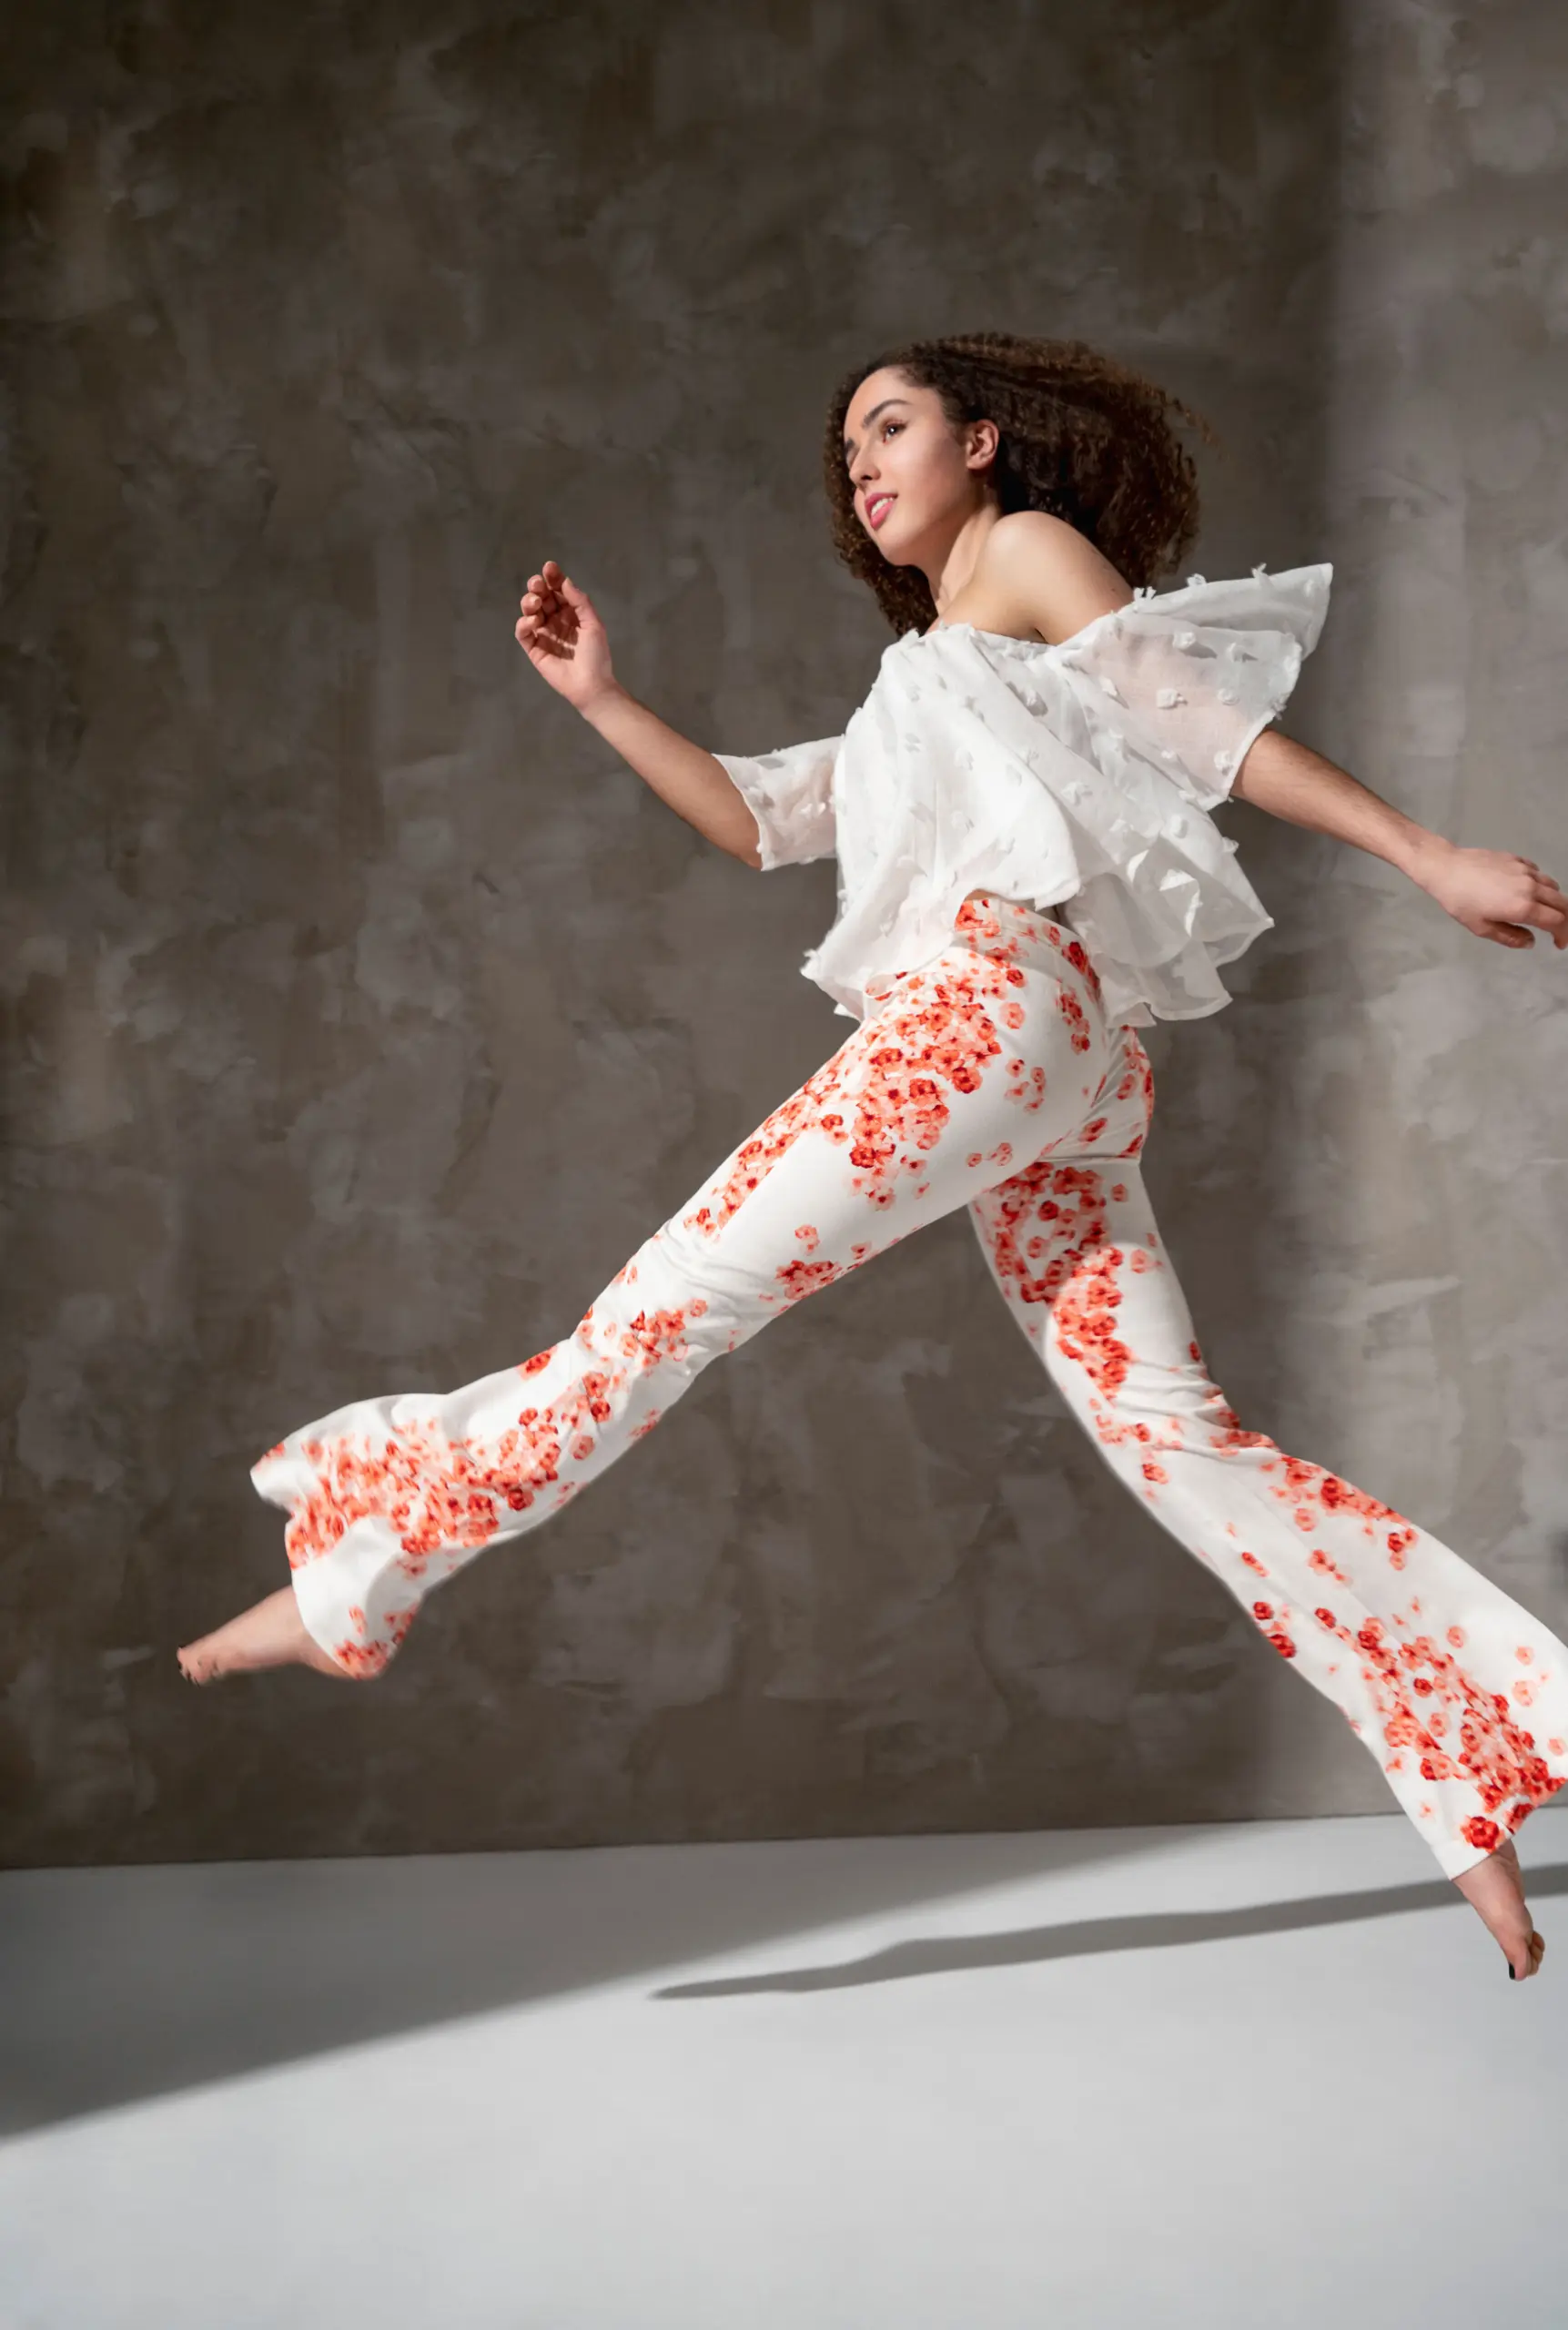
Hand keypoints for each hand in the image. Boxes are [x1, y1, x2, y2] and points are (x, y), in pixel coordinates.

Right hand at [514, 560, 617, 711]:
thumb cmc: (597, 655)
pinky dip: (524, 624)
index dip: (553, 577)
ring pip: (529, 611)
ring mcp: (543, 634)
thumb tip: (565, 581)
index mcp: (571, 613)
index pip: (558, 590)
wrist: (591, 685)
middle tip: (538, 584)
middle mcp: (555, 620)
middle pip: (541, 597)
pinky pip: (523, 632)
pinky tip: (534, 622)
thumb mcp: (593, 624)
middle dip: (537, 586)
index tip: (549, 567)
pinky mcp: (534, 649)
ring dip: (529, 602)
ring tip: (536, 603)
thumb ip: (580, 602)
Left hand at [1413, 837, 1567, 949]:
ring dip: (1554, 902)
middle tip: (1558, 930)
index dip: (1563, 934)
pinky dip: (1540, 885)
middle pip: (1563, 903)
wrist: (1447, 868)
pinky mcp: (1518, 859)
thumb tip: (1530, 942)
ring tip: (1542, 911)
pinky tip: (1526, 891)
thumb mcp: (1482, 928)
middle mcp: (1530, 887)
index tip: (1559, 943)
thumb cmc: (1460, 902)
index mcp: (1523, 907)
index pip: (1558, 921)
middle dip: (1566, 919)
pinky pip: (1539, 873)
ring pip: (1553, 887)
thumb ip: (1510, 937)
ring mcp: (1526, 870)